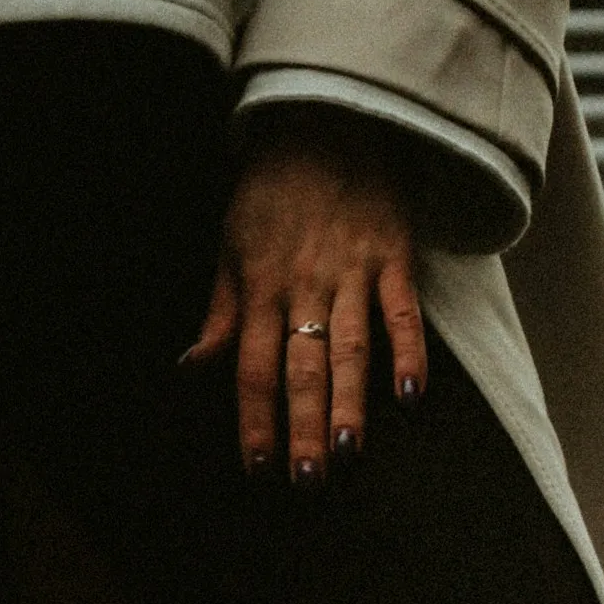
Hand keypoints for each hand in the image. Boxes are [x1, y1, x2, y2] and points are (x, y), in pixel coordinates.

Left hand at [188, 118, 427, 484]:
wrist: (325, 123)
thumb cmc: (271, 192)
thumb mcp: (230, 246)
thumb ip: (220, 313)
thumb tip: (193, 368)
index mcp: (259, 288)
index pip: (252, 368)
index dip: (254, 420)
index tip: (257, 467)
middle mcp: (304, 286)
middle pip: (301, 367)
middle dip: (303, 426)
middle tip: (307, 479)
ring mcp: (352, 272)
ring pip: (350, 348)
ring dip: (350, 403)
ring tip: (350, 453)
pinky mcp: (394, 257)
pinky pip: (403, 312)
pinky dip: (410, 352)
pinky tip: (411, 395)